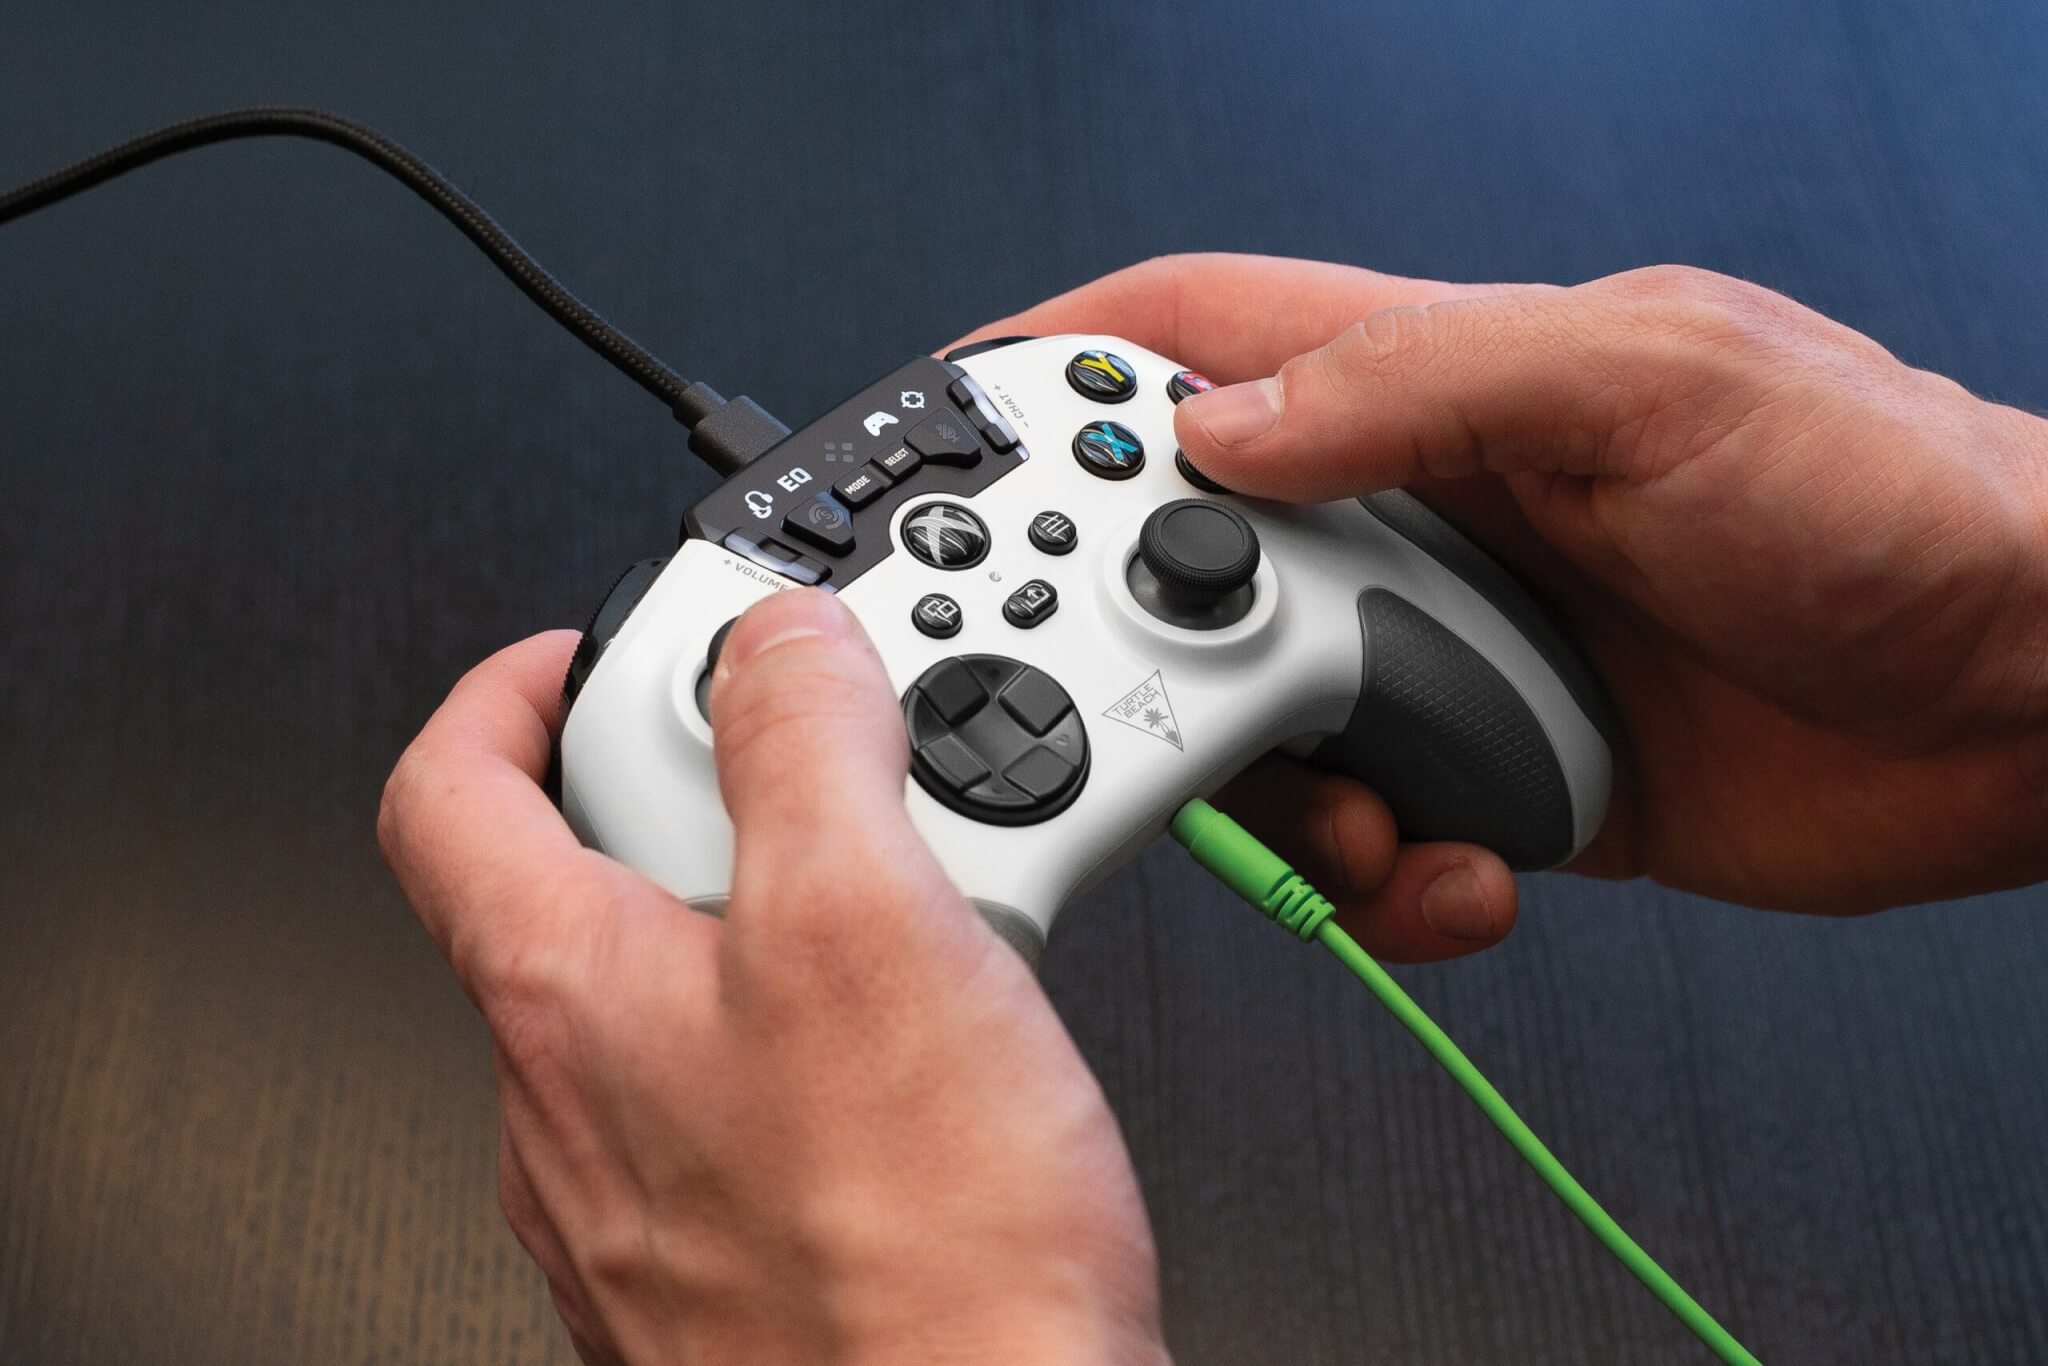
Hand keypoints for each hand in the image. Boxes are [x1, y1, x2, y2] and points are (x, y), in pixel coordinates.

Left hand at [378, 592, 1167, 1365]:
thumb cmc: (917, 1256)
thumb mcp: (865, 921)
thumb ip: (803, 744)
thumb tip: (775, 644)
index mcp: (564, 991)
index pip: (448, 789)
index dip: (510, 688)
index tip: (586, 653)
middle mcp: (572, 1101)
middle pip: (590, 876)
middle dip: (711, 795)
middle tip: (829, 774)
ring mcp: (644, 1194)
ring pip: (684, 989)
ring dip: (785, 913)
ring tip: (922, 910)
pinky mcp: (734, 1254)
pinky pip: (750, 1091)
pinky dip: (823, 1030)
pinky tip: (928, 1048)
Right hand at [959, 254, 2047, 935]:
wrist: (2029, 700)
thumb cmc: (1892, 498)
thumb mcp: (1653, 382)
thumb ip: (1422, 379)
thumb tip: (1225, 421)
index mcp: (1434, 381)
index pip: (1190, 342)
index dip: (1052, 377)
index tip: (945, 434)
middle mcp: (1418, 511)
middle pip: (1179, 553)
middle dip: (1127, 629)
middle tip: (1128, 693)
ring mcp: (1445, 645)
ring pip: (1249, 718)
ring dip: (1261, 792)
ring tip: (1358, 812)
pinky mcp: (1487, 768)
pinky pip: (1359, 831)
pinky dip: (1374, 876)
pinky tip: (1458, 868)